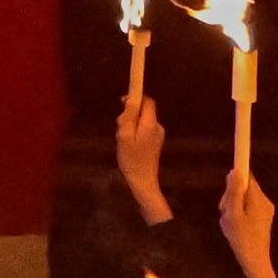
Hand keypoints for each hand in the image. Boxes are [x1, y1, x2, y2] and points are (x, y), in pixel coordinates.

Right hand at [113, 95, 168, 220]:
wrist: (142, 180)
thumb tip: (132, 98)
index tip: (122, 101)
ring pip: (141, 120)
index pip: (147, 101)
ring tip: (123, 139)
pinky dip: (133, 131)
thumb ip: (129, 115)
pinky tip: (128, 144)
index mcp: (151, 124)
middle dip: (129, 114)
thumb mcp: (125, 135)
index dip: (136, 97)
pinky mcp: (155, 141)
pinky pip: (143, 128)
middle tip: (119, 128)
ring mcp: (157, 135)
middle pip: (143, 110)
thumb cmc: (131, 158)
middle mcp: (157, 127)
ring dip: (130, 124)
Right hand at [216, 170, 276, 277]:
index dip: (238, 169)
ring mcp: (265, 210)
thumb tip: (235, 172)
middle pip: (244, 186)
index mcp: (259, 200)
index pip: (247, 176)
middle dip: (230, 195)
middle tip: (224, 211)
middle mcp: (265, 202)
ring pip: (243, 197)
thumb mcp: (233, 215)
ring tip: (229, 222)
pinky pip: (246, 206)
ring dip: (232, 205)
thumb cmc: (242, 239)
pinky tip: (234, 226)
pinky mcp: (262, 218)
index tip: (235, 154)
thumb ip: (233, 193)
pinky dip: (237, 212)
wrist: (256, 263)